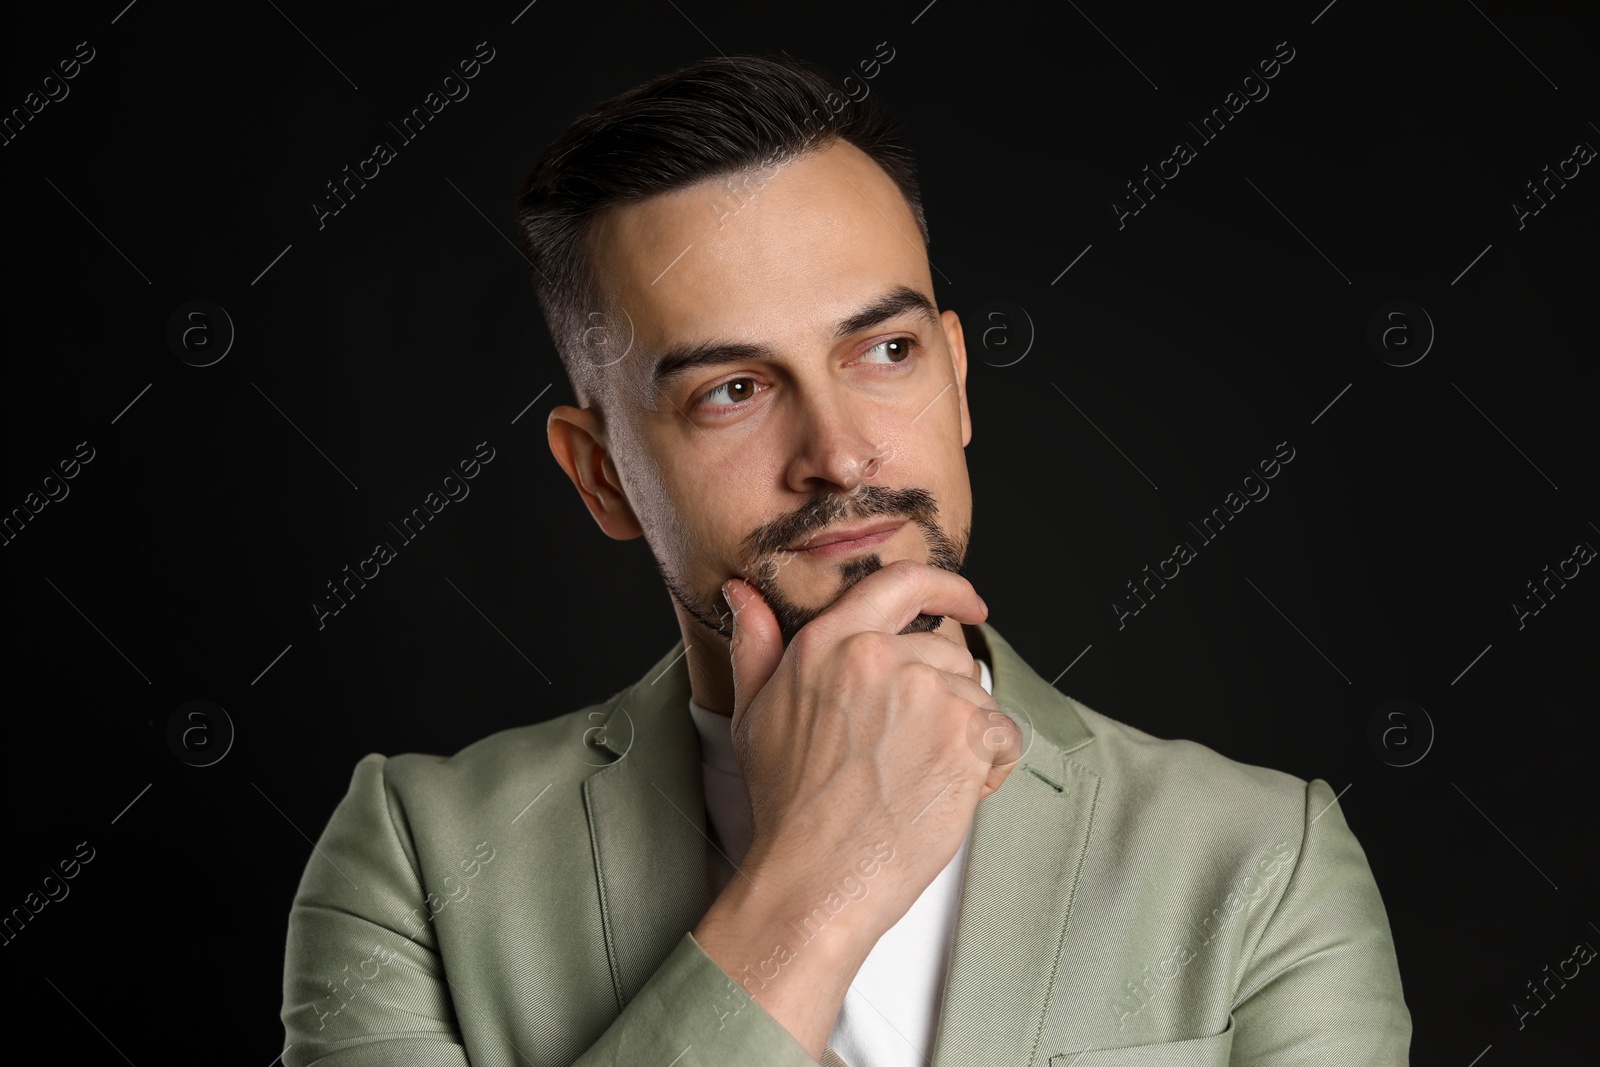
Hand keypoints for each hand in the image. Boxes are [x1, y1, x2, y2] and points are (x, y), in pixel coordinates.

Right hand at [723, 558, 1020, 944]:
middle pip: (948, 655)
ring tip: (918, 779)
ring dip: (964, 737)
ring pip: (976, 696)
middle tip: (907, 755)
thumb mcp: (755, 715)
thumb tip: (743, 596)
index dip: (947, 586)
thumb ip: (756, 647)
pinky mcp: (966, 732)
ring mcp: (926, 691)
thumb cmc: (788, 806)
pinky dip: (988, 767)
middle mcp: (878, 656)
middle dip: (943, 700)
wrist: (817, 876)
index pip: (901, 582)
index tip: (969, 600)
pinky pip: (1003, 736)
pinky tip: (946, 793)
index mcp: (829, 643)